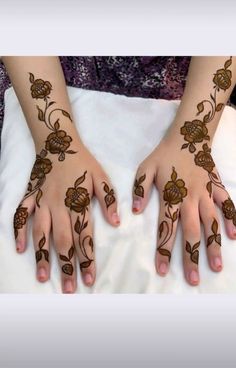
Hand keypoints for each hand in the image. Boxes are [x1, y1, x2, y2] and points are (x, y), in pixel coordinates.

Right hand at [13, 143, 119, 292]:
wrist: (59, 144)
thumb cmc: (83, 163)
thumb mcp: (101, 177)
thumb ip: (107, 200)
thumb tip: (116, 222)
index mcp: (77, 203)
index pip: (83, 236)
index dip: (87, 258)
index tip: (89, 278)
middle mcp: (58, 207)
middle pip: (62, 241)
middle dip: (66, 265)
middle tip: (69, 288)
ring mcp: (42, 203)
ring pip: (41, 233)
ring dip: (42, 256)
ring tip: (44, 277)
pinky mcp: (30, 198)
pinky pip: (22, 216)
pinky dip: (19, 232)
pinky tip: (20, 249)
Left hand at [132, 138, 235, 285]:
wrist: (188, 137)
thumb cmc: (164, 155)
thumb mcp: (145, 169)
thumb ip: (140, 190)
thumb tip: (136, 212)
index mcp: (171, 197)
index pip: (166, 228)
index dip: (164, 250)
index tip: (162, 270)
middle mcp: (190, 200)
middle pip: (191, 232)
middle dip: (192, 257)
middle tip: (194, 280)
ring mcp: (206, 194)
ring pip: (211, 223)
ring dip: (214, 245)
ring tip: (217, 266)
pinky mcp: (217, 188)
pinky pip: (227, 205)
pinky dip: (232, 219)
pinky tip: (234, 235)